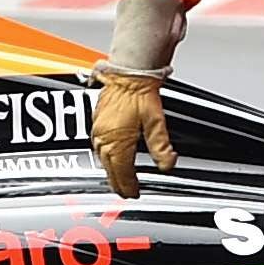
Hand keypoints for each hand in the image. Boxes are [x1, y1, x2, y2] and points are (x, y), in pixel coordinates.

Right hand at [91, 70, 175, 199]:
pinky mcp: (96, 121)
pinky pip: (97, 147)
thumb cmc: (140, 91)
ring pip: (102, 158)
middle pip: (110, 168)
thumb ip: (161, 146)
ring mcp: (98, 129)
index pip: (123, 171)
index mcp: (118, 140)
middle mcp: (104, 137)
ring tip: (117, 180)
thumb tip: (167, 163)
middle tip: (125, 192)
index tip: (134, 193)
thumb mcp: (156, 121)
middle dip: (118, 183)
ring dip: (110, 171)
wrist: (128, 72)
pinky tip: (109, 157)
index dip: (129, 185)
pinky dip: (104, 157)